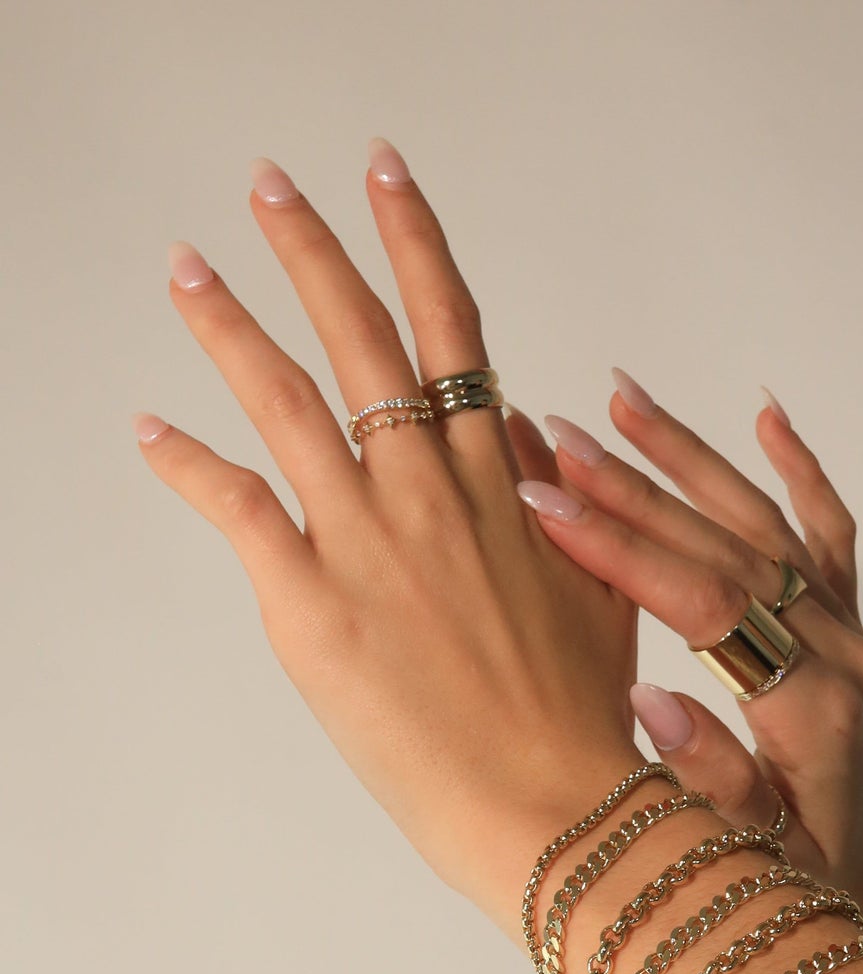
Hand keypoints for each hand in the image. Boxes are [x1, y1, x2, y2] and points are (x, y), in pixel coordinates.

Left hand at [133, 143, 646, 942]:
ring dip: (231, 324)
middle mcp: (432, 489)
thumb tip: (524, 431)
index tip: (386, 172)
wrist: (556, 801)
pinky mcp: (313, 604)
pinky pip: (238, 508)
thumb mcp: (603, 589)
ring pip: (288, 400)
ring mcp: (369, 541)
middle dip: (313, 248)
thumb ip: (562, 501)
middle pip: (363, 338)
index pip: (452, 329)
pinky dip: (187, 463)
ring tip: (186, 265)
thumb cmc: (586, 712)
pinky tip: (148, 429)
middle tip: (267, 183)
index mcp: (501, 481)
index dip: (415, 240)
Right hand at [505, 374, 862, 922]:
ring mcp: (851, 632)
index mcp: (813, 709)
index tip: (548, 505)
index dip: (626, 551)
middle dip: (638, 491)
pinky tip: (766, 417)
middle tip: (560, 438)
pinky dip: (799, 471)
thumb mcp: (747, 857)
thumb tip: (649, 697)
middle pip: (734, 547)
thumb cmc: (796, 883)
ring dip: (695, 459)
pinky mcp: (852, 625)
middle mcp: (842, 654)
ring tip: (623, 398)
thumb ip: (709, 780)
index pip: (710, 604)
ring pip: (771, 522)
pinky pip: (829, 533)